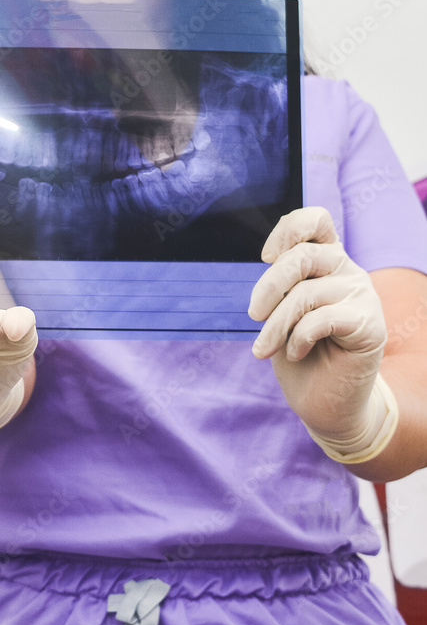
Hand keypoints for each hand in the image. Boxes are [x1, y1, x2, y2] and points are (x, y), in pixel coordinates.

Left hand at [248, 207, 386, 440]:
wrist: (326, 404)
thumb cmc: (299, 353)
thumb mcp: (281, 311)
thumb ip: (282, 281)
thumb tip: (272, 259)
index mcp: (326, 260)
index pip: (315, 220)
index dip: (288, 229)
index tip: (266, 257)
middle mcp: (348, 270)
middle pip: (302, 256)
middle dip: (268, 286)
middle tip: (252, 315)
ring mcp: (362, 296)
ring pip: (306, 294)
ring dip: (275, 325)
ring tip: (263, 349)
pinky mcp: (371, 325)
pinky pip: (322, 320)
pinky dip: (298, 338)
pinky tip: (295, 353)